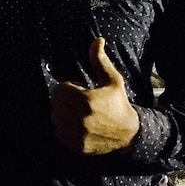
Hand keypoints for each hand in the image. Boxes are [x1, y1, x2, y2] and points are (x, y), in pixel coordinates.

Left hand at [50, 38, 139, 154]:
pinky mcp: (77, 146)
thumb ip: (99, 60)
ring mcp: (78, 134)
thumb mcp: (112, 80)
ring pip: (55, 118)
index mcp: (87, 100)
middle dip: (63, 100)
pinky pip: (58, 133)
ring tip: (76, 113)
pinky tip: (76, 125)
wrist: (129, 133)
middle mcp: (81, 118)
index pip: (59, 90)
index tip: (77, 90)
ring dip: (62, 114)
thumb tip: (98, 39)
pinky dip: (64, 129)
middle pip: (55, 104)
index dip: (66, 88)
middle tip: (76, 101)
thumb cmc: (118, 102)